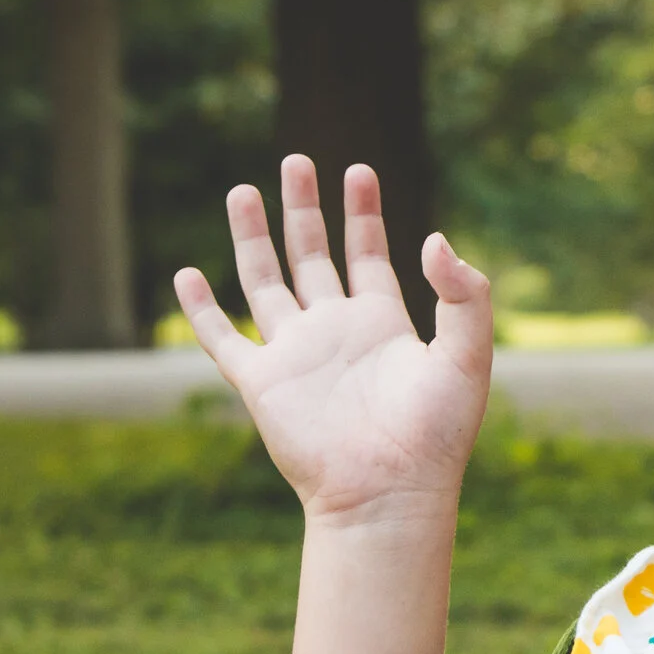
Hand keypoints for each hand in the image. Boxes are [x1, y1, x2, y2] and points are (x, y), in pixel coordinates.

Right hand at [175, 155, 493, 525]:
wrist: (389, 492)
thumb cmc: (435, 435)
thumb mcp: (466, 357)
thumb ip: (464, 297)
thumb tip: (435, 239)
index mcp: (383, 323)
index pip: (368, 254)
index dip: (364, 213)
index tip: (358, 170)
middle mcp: (336, 331)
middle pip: (313, 256)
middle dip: (305, 209)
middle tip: (297, 161)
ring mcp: (296, 354)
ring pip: (265, 282)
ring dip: (252, 238)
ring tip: (241, 190)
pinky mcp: (262, 382)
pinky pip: (223, 338)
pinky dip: (202, 309)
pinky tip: (187, 274)